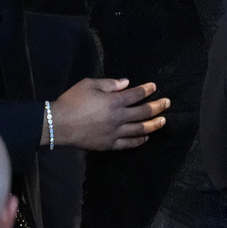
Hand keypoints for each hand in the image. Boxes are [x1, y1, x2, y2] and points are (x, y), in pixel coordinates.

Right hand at [49, 78, 168, 150]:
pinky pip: (128, 143)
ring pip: (139, 129)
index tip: (154, 87)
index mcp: (114, 101)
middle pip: (142, 112)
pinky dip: (138, 140)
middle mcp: (118, 117)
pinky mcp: (109, 144)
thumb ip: (110, 84)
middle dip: (157, 107)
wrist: (59, 124)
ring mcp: (115, 133)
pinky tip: (145, 137)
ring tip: (163, 121)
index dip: (146, 90)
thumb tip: (126, 83)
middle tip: (167, 103)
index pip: (136, 95)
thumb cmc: (73, 100)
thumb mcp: (89, 84)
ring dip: (153, 125)